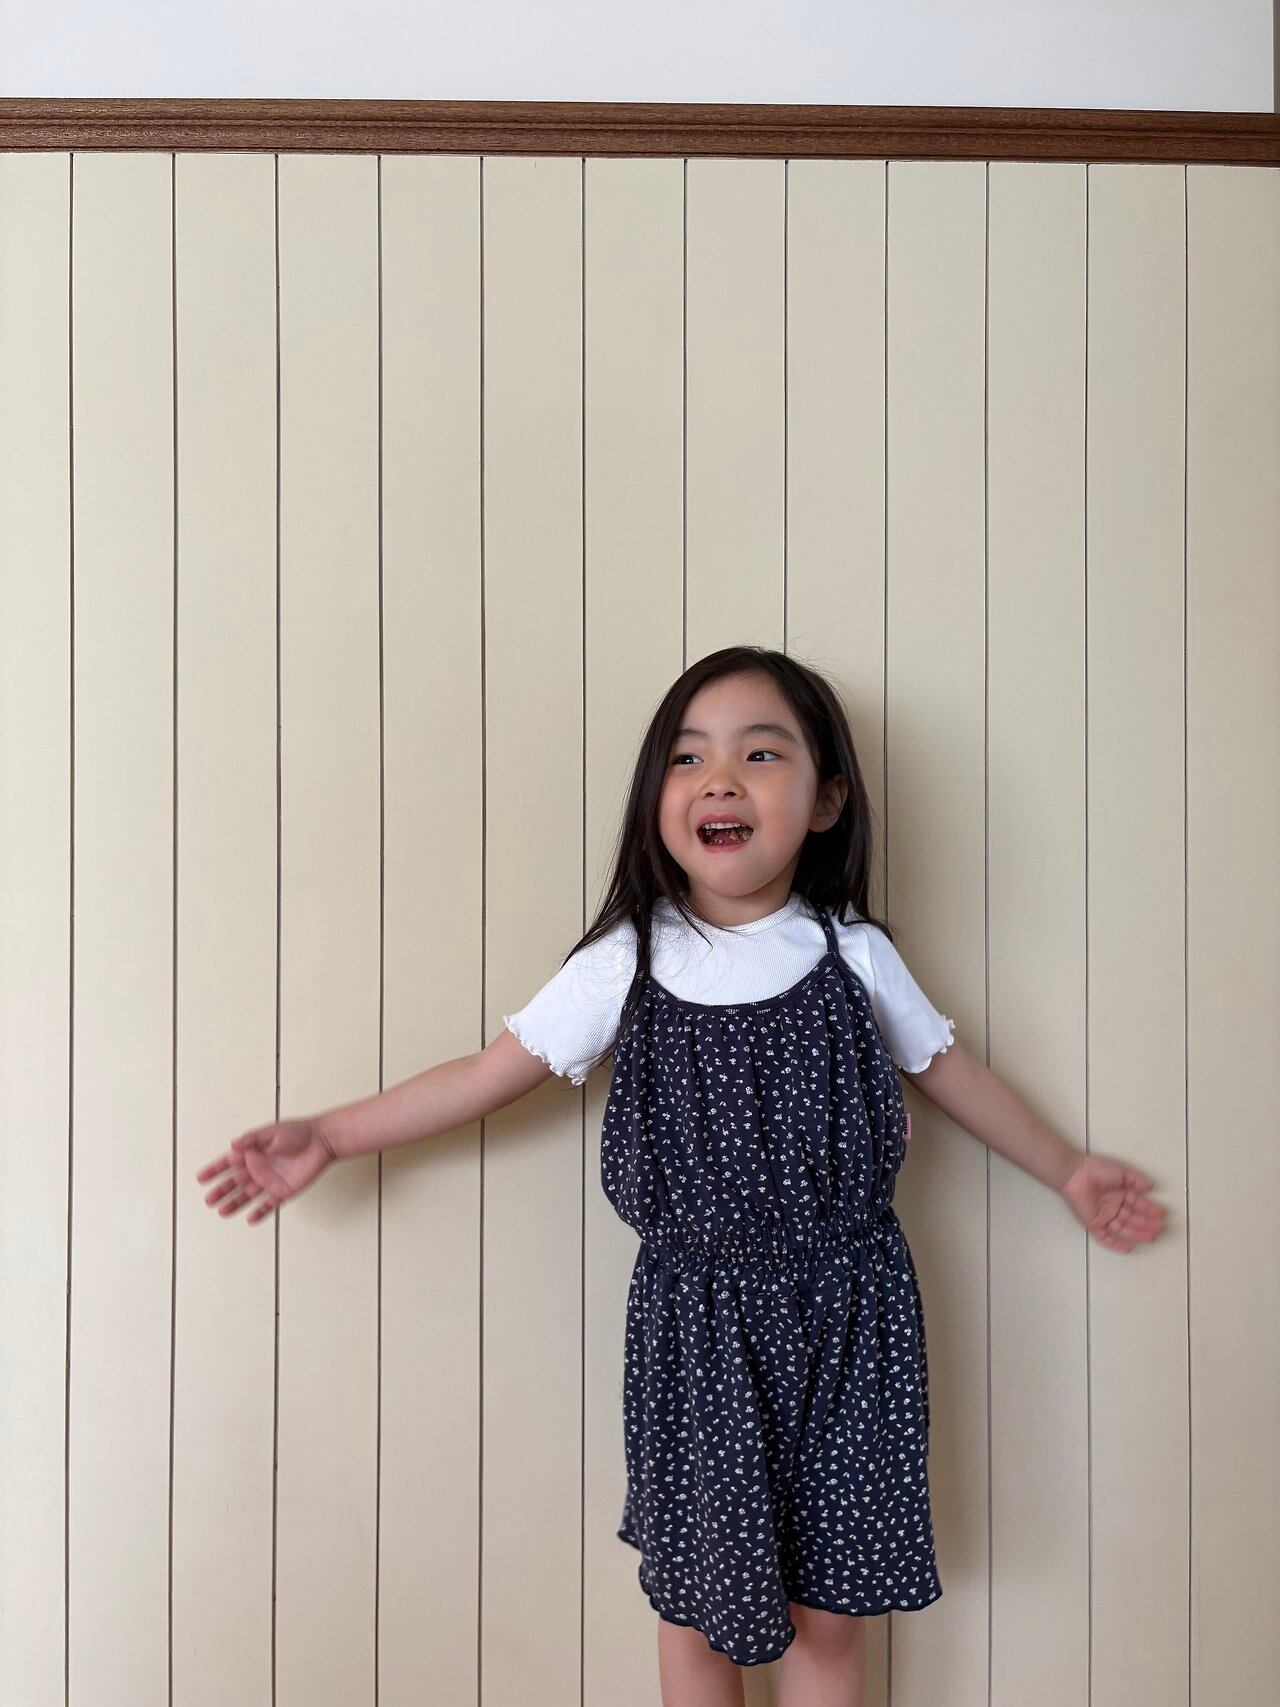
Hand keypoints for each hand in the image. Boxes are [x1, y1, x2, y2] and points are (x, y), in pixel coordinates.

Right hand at [196, 1116, 336, 1225]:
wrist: (322, 1141)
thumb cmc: (298, 1132)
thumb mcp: (271, 1132)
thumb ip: (251, 1139)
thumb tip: (232, 1145)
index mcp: (253, 1152)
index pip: (228, 1163)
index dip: (214, 1170)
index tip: (201, 1178)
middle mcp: (259, 1168)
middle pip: (235, 1182)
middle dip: (221, 1191)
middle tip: (209, 1200)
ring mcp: (270, 1181)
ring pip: (248, 1196)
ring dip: (235, 1203)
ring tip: (222, 1212)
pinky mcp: (283, 1191)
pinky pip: (269, 1205)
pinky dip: (259, 1212)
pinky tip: (250, 1219)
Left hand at [1058, 1151, 1165, 1252]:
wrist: (1076, 1174)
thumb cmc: (1097, 1170)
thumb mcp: (1121, 1172)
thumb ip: (1136, 1180)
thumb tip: (1151, 1187)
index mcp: (1119, 1192)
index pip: (1137, 1203)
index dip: (1149, 1209)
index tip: (1161, 1214)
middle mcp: (1112, 1205)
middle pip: (1132, 1218)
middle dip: (1146, 1224)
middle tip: (1160, 1229)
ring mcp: (1103, 1216)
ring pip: (1123, 1229)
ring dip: (1137, 1234)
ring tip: (1151, 1237)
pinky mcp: (1093, 1223)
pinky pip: (1105, 1237)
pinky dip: (1116, 1244)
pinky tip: (1128, 1249)